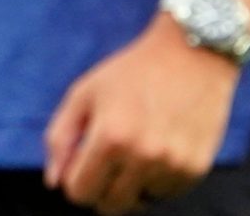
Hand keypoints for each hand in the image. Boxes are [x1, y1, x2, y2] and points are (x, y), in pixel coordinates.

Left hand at [43, 16, 241, 213]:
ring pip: (140, 201)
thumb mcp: (85, 91)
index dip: (76, 178)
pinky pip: (168, 193)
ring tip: (141, 146)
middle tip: (111, 159)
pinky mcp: (195, 166)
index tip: (84, 161)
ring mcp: (172, 163)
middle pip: (109, 205)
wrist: (194, 50)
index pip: (79, 192)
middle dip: (103, 186)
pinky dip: (161, 178)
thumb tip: (54, 183)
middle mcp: (143, 154)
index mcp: (110, 136)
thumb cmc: (134, 70)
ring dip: (135, 182)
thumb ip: (59, 137)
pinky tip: (163, 145)